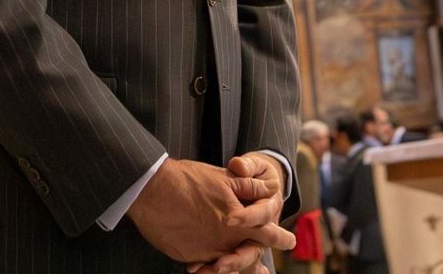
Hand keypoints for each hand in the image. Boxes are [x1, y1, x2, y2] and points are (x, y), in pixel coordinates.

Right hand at [126, 159, 293, 266]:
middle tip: (266, 272)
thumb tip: (271, 190)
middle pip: (247, 255)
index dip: (279, 237)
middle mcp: (224, 240)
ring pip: (226, 265)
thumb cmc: (188, 179)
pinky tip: (211, 269)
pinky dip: (210, 269)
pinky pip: (204, 267)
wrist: (152, 190)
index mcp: (237, 219)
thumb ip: (249, 187)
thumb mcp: (223, 178)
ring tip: (237, 271)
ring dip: (234, 268)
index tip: (290, 242)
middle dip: (257, 263)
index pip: (265, 232)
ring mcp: (205, 251)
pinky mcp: (188, 257)